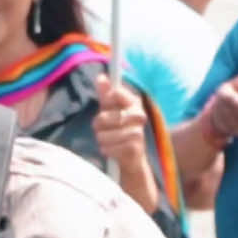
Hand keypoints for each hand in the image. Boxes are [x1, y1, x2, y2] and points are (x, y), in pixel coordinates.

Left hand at [92, 76, 157, 211]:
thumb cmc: (119, 132)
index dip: (105, 101)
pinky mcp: (135, 149)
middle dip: (98, 126)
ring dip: (102, 141)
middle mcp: (139, 116)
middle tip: (104, 131)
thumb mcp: (111, 112)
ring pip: (103, 135)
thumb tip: (101, 76)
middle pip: (103, 117)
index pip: (114, 94)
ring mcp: (138, 133)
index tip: (105, 108)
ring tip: (109, 142)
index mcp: (134, 103)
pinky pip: (108, 148)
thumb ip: (106, 95)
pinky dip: (106, 151)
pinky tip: (113, 152)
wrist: (132, 160)